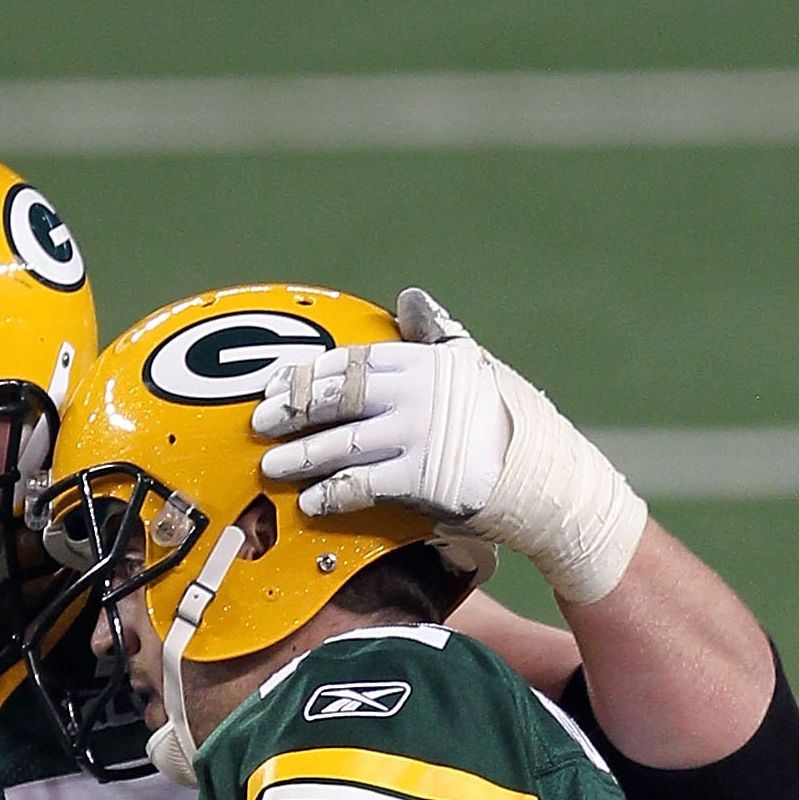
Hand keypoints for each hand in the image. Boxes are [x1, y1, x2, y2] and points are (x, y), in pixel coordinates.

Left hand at [253, 287, 510, 526]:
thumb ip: (433, 333)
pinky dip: (333, 493)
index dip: (307, 373)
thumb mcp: (470, 363)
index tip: (274, 383)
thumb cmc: (501, 416)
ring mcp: (415, 435)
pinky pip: (362, 485)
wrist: (539, 472)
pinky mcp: (420, 478)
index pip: (350, 361)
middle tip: (260, 423)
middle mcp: (414, 394)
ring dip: (302, 456)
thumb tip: (410, 298)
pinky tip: (309, 501)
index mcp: (420, 362)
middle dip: (294, 409)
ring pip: (342, 443)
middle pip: (338, 398)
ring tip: (271, 466)